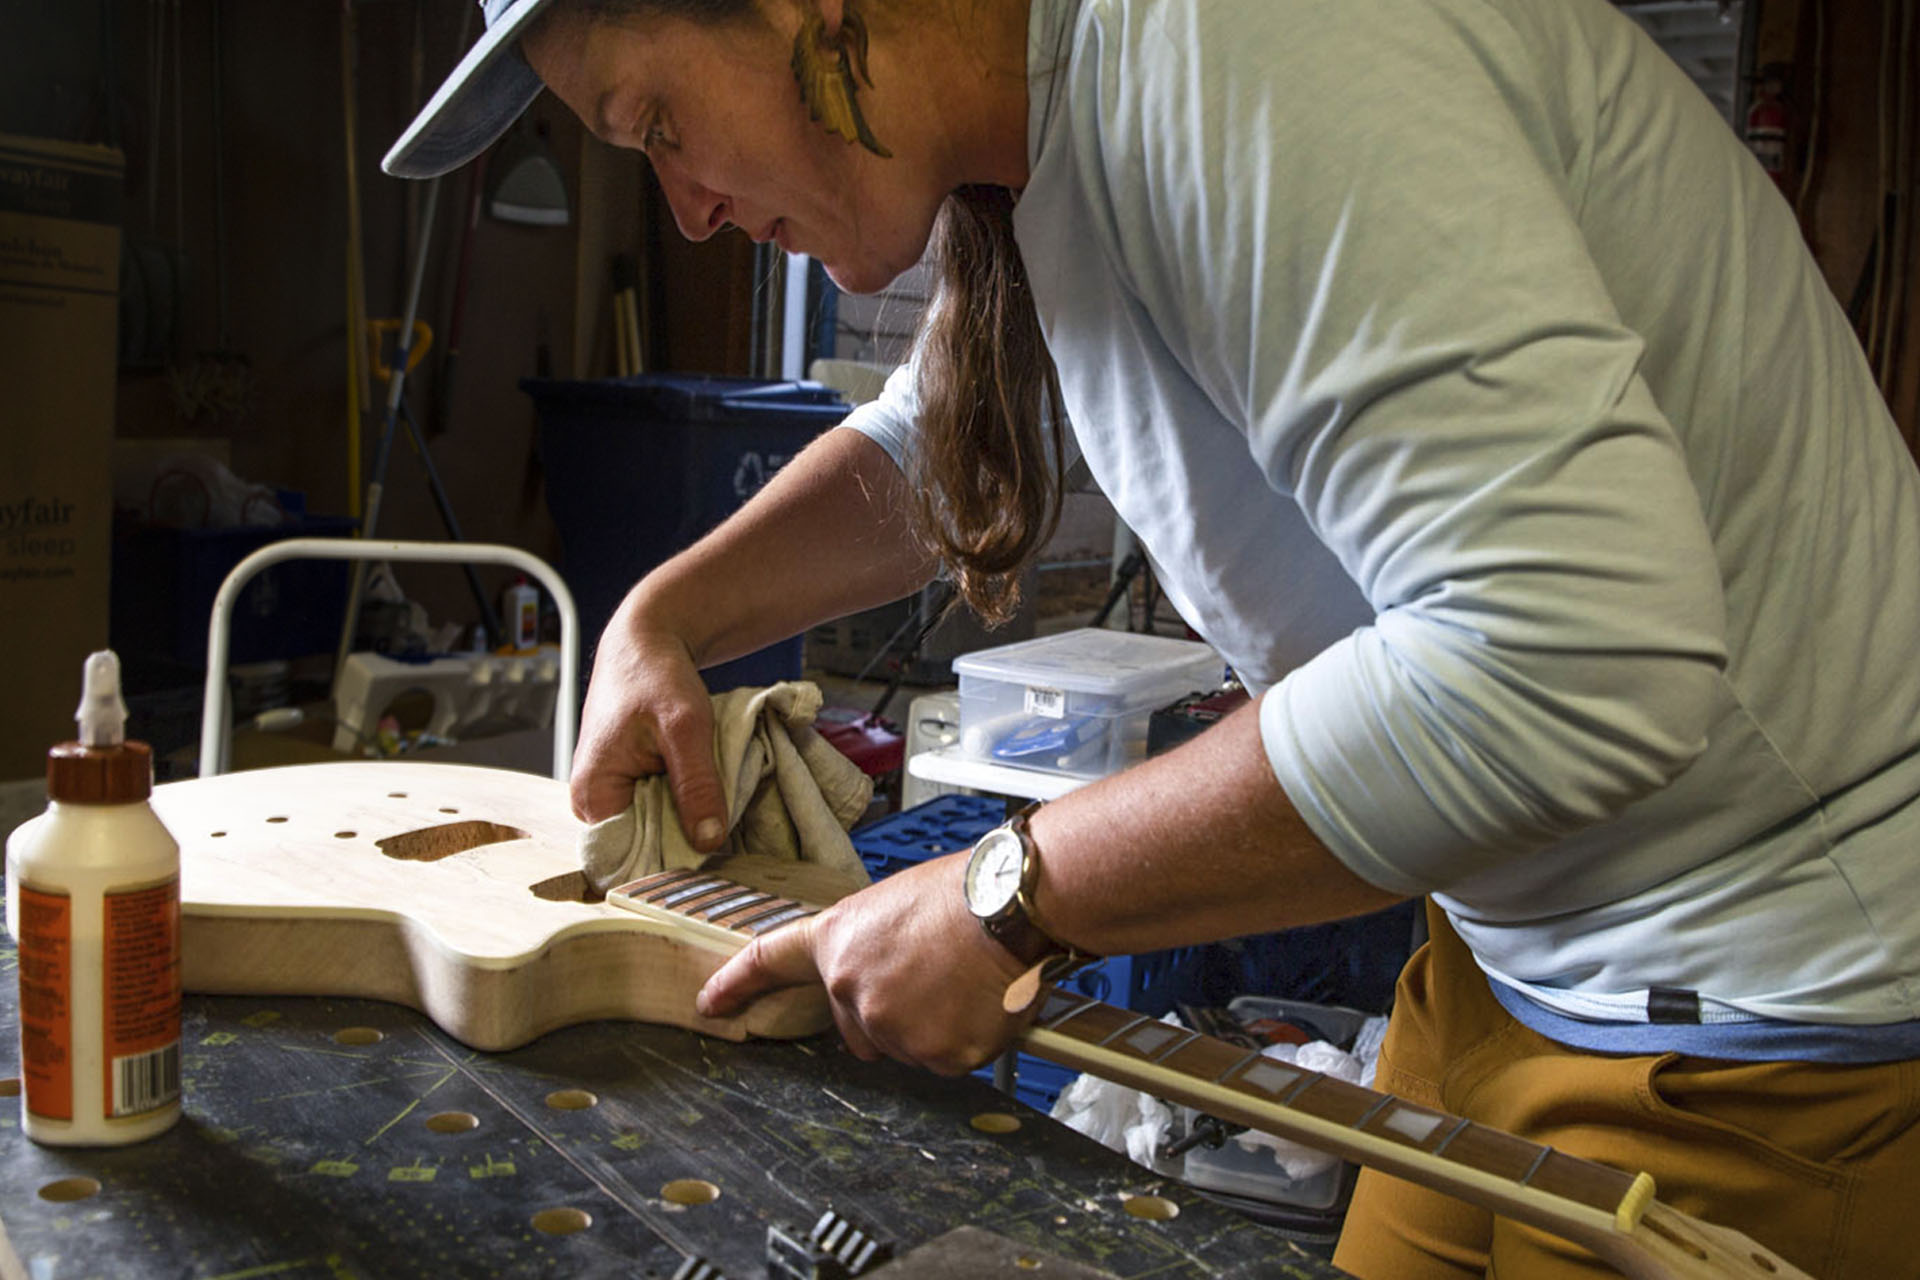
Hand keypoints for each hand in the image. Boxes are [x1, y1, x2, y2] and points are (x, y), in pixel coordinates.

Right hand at [569, 605, 726, 845]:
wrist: (647, 643)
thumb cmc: (656, 676)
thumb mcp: (686, 728)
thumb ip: (697, 786)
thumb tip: (709, 842)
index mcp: (593, 795)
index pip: (628, 858)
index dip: (669, 864)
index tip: (710, 865)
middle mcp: (593, 803)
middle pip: (643, 848)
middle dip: (683, 844)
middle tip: (726, 837)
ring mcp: (611, 796)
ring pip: (656, 830)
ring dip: (688, 824)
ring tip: (719, 814)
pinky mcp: (628, 787)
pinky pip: (660, 812)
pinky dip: (685, 807)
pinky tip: (706, 798)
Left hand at [697, 855, 1034, 1073]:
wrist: (1010, 904)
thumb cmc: (966, 892)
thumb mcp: (896, 905)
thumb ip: (873, 947)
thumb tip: (889, 975)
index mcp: (838, 940)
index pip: (770, 961)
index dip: (736, 983)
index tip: (710, 1003)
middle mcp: (850, 987)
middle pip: (857, 1030)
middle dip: (891, 1016)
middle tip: (934, 978)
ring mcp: (889, 1025)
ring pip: (906, 1047)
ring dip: (934, 1026)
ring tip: (963, 980)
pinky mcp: (932, 1053)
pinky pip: (946, 1060)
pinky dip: (966, 1039)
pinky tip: (979, 1001)